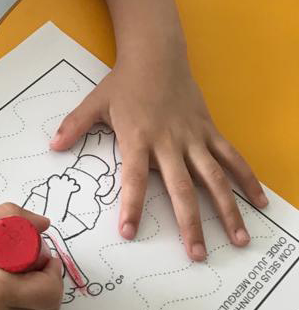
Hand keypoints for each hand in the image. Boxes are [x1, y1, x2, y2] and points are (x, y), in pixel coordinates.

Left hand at [49, 48, 268, 261]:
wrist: (156, 54)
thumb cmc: (124, 82)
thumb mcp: (95, 103)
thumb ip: (74, 126)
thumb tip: (52, 146)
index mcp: (138, 138)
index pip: (134, 178)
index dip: (131, 205)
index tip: (128, 232)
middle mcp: (169, 142)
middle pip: (181, 188)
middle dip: (189, 224)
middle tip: (197, 255)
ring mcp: (193, 137)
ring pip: (214, 178)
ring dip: (227, 210)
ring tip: (238, 240)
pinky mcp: (209, 130)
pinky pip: (232, 157)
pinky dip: (247, 179)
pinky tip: (258, 202)